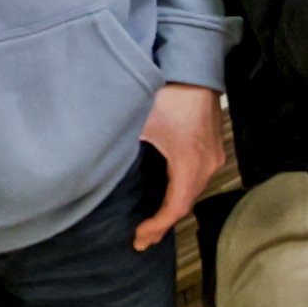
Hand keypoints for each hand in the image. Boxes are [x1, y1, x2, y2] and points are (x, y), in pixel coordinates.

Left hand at [130, 82, 228, 248]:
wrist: (195, 67)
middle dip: (164, 223)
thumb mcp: (140, 122)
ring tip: (153, 222)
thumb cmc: (169, 93)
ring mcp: (213, 155)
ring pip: (193, 191)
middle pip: (186, 203)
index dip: (157, 227)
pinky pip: (197, 178)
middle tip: (142, 239)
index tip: (138, 238)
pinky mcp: (211, 146)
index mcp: (190, 163)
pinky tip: (167, 194)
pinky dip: (181, 191)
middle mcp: (207, 163)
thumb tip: (95, 169)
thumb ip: (120, 148)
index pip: (176, 208)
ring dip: (173, 207)